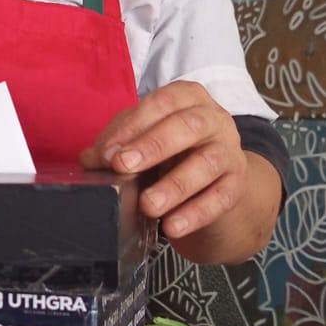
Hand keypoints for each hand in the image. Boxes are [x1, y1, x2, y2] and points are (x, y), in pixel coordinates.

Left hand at [79, 80, 248, 241]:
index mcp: (187, 98)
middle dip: (152, 146)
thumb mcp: (144, 141)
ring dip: (174, 185)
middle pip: (188, 126)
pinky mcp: (236, 185)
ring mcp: (229, 152)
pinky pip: (220, 198)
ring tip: (148, 205)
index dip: (132, 127)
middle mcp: (213, 119)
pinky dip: (195, 214)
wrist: (215, 183)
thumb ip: (118, 144)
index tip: (106, 153)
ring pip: (206, 163)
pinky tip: (172, 226)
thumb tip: (89, 159)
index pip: (161, 104)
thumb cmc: (173, 152)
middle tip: (123, 166)